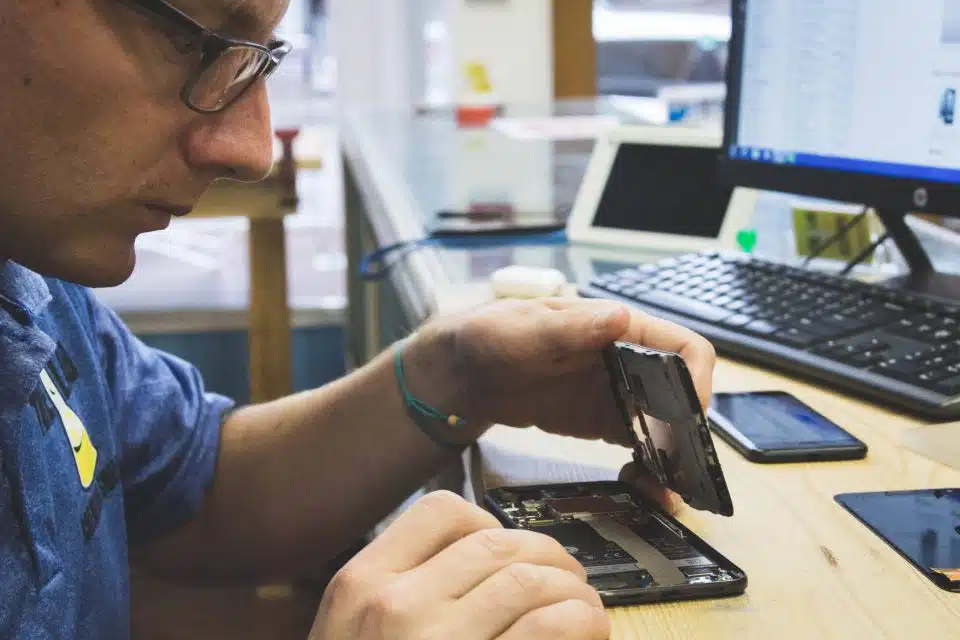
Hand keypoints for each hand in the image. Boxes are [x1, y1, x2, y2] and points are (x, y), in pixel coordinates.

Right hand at [310, 491, 609, 639]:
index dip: (487, 523)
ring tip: (584, 607)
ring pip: (529, 578)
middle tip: (566, 576)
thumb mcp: (350, 638)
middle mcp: (396, 605)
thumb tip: (478, 566)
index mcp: (361, 586)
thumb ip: (397, 595)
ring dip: (571, 587)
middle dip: (545, 554)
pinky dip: (580, 621)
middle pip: (495, 541)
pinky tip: (589, 631)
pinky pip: (548, 626)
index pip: (440, 514)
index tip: (506, 550)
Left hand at [405, 298, 713, 511]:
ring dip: (673, 459)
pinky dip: (647, 470)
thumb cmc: (491, 335)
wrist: (463, 374)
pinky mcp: (602, 424)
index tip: (688, 417)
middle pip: (682, 395)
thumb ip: (570, 328)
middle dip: (689, 432)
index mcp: (619, 329)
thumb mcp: (526, 329)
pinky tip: (641, 490)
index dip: (697, 381)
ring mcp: (618, 395)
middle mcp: (628, 362)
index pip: (684, 349)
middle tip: (683, 470)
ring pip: (667, 427)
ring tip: (665, 493)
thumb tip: (620, 317)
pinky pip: (639, 448)